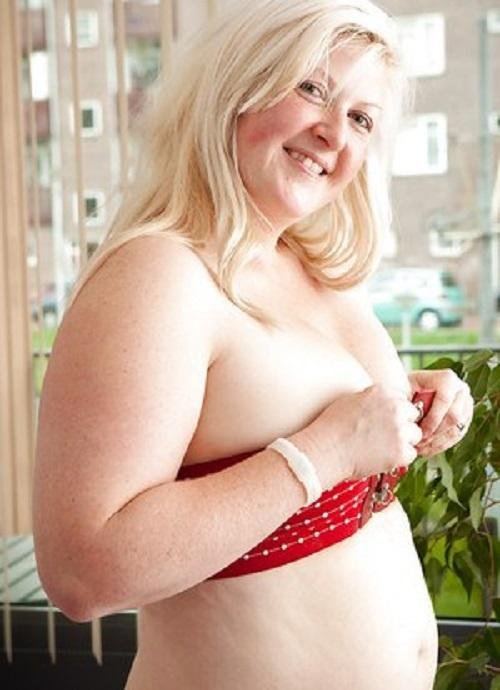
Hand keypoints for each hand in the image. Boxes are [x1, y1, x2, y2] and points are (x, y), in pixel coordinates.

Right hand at [296, 383, 423, 483]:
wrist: (327, 449)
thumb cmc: (332, 426)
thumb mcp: (351, 400)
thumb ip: (372, 398)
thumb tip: (383, 402)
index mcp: (382, 391)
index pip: (403, 398)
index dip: (395, 411)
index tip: (385, 420)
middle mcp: (395, 407)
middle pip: (413, 415)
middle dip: (403, 424)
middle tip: (386, 435)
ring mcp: (400, 430)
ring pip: (415, 435)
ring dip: (404, 441)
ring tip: (383, 447)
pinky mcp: (401, 451)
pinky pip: (410, 454)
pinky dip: (400, 458)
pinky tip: (383, 457)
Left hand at [408, 369, 473, 456]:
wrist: (411, 390)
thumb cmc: (404, 389)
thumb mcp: (403, 391)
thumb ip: (408, 402)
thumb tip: (412, 421)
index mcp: (447, 378)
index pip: (444, 400)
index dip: (432, 419)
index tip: (418, 432)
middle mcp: (461, 389)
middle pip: (454, 417)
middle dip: (435, 434)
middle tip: (418, 444)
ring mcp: (466, 404)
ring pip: (457, 429)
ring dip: (438, 442)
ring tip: (420, 449)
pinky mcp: (466, 418)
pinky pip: (458, 435)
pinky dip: (442, 445)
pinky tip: (427, 449)